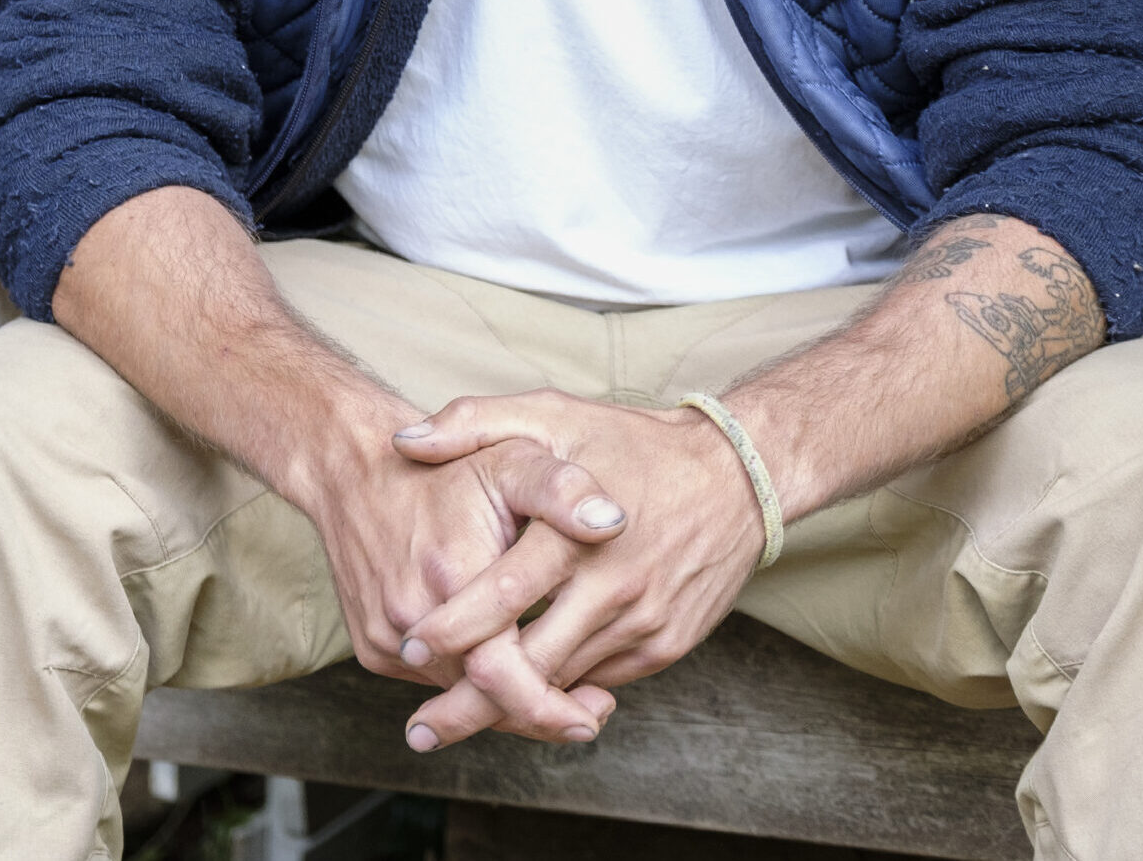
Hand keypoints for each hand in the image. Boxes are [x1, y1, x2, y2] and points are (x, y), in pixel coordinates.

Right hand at [296, 379, 631, 743]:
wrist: (354, 469)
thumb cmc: (448, 467)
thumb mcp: (512, 460)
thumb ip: (563, 490)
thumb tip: (612, 522)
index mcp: (452, 572)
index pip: (503, 671)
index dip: (552, 703)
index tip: (597, 713)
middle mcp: (411, 614)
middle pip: (482, 696)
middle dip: (539, 713)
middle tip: (590, 716)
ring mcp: (385, 637)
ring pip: (457, 695)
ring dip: (504, 700)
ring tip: (559, 691)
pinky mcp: (370, 648)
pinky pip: (431, 681)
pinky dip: (468, 682)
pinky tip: (506, 666)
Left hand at [389, 389, 764, 749]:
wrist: (737, 475)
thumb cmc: (631, 441)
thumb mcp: (554, 412)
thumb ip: (475, 422)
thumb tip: (406, 440)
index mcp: (575, 530)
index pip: (502, 595)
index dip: (451, 630)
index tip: (407, 646)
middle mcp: (612, 584)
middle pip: (528, 662)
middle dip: (469, 701)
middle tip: (421, 729)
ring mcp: (642, 621)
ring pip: (563, 682)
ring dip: (513, 706)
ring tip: (459, 719)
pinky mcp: (664, 645)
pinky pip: (600, 680)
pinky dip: (563, 690)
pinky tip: (528, 697)